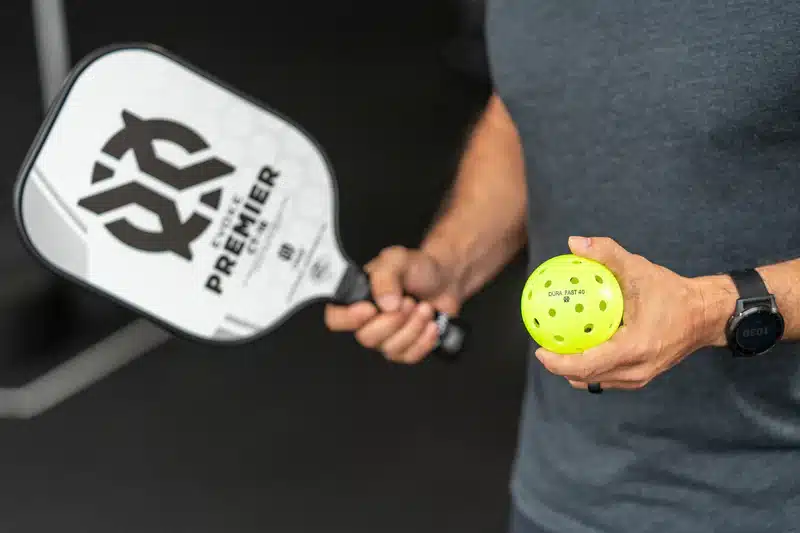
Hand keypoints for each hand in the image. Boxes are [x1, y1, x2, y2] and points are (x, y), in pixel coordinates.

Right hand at [324, 246, 462, 363]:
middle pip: (366, 338)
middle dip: (394, 321)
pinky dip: (424, 339)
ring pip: (390, 349)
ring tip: (424, 307)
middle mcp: (369, 320)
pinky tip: (430, 323)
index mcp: (359, 297)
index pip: (335, 318)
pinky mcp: (405, 348)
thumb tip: (384, 303)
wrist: (444, 279)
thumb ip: (385, 276)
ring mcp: (387, 337)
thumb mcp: (398, 259)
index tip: (371, 309)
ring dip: (414, 327)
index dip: (348, 319)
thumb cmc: (418, 268)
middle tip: (408, 302)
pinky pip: (409, 356)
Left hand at [534, 236, 720, 390]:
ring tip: (558, 351)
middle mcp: (637, 369)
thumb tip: (574, 243)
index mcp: (634, 348)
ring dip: (574, 371)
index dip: (559, 362)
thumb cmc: (673, 292)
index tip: (540, 349)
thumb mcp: (638, 269)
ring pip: (597, 381)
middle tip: (544, 347)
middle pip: (587, 378)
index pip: (588, 365)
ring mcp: (641, 377)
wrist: (706, 315)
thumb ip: (606, 254)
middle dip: (560, 367)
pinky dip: (590, 369)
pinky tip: (580, 351)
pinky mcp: (644, 376)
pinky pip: (609, 378)